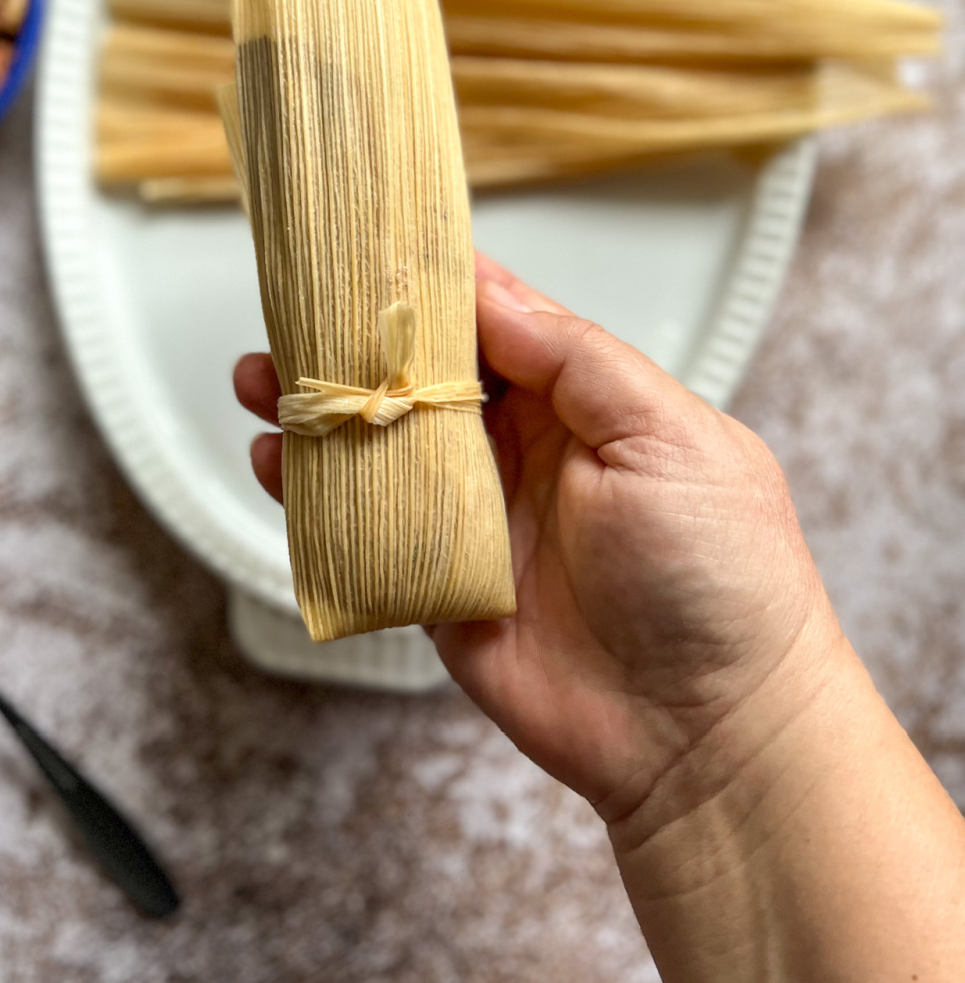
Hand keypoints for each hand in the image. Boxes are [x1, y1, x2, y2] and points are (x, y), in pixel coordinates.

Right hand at [233, 253, 841, 831]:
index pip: (493, 323)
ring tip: (261, 380)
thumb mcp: (667, 436)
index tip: (369, 245)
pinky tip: (277, 466)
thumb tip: (492, 291)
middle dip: (355, 344)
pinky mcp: (438, 589)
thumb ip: (575, 359)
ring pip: (381, 450)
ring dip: (322, 413)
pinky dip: (314, 501)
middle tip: (293, 311)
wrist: (709, 737)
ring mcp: (475, 522)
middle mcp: (521, 454)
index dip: (434, 285)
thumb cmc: (722, 579)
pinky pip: (364, 534)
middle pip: (421, 380)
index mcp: (580, 403)